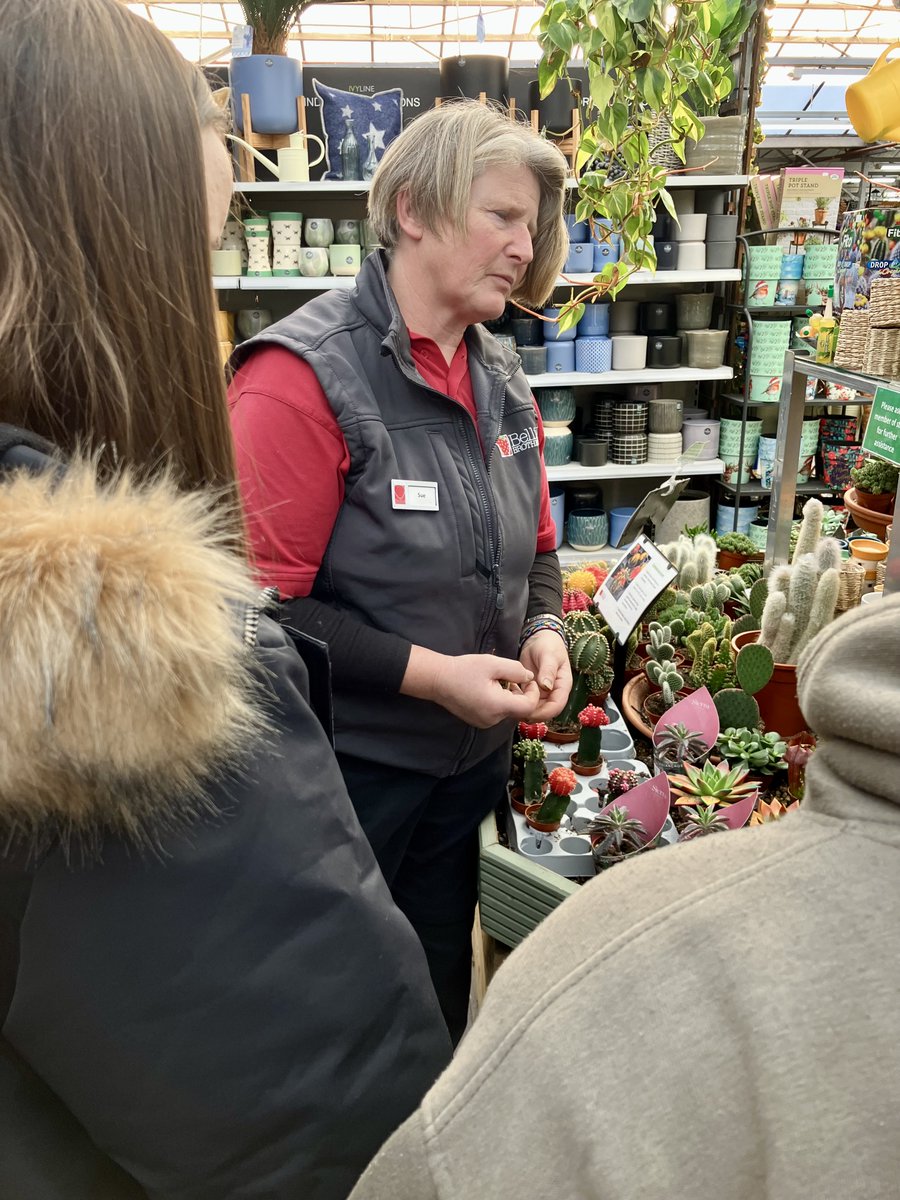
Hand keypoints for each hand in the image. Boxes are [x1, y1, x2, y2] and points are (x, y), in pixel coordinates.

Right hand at [401, 647, 542, 728]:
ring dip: (509, 697)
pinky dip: (499, 702)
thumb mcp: (493, 664)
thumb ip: (516, 670)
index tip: (527, 680)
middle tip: (512, 677)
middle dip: (521, 694)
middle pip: (518, 710)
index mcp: (498, 706)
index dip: (533, 693)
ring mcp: (484, 722)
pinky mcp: (478, 721)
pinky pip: (497, 713)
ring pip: (508, 711)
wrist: (438, 680)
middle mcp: (492, 719)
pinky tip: (488, 689)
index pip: (528, 707)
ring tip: (498, 681)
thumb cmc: (464, 670)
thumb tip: (530, 677)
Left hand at [518, 630, 571, 720]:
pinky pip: (525, 700)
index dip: (545, 713)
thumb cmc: (548, 645)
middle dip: (531, 713)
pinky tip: (508, 693)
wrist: (538, 639)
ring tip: (509, 700)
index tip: (530, 712)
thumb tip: (546, 687)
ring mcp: (543, 693)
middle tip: (515, 710)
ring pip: (534, 708)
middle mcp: (554, 692)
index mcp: (562, 686)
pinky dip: (517, 700)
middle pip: (545, 711)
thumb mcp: (549, 655)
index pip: (557, 706)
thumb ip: (548, 670)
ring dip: (523, 708)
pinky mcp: (531, 690)